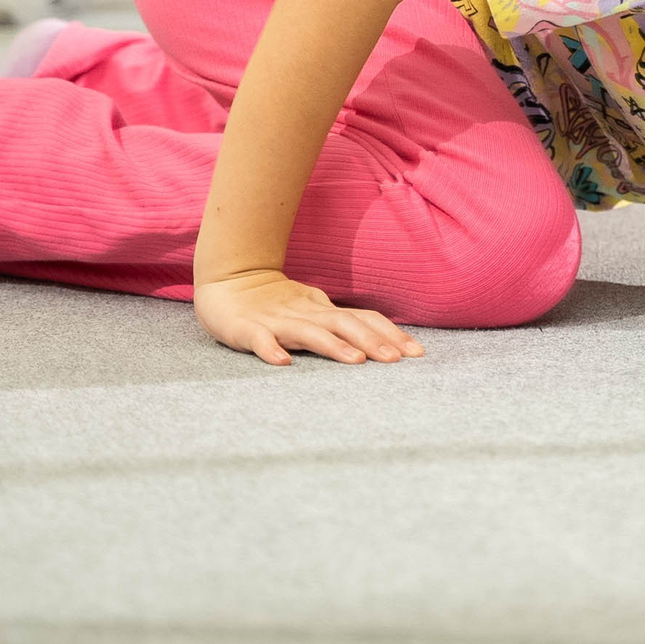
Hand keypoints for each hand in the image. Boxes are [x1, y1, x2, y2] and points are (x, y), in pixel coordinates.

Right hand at [192, 268, 423, 365]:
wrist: (227, 281)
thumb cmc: (276, 303)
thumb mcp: (314, 310)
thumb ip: (342, 325)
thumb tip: (384, 341)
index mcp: (323, 310)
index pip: (364, 319)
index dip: (391, 334)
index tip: (417, 352)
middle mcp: (306, 313)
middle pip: (345, 324)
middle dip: (372, 341)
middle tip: (396, 360)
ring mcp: (277, 321)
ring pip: (309, 332)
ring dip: (333, 346)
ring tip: (356, 361)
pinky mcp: (247, 329)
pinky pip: (260, 339)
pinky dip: (271, 350)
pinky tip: (283, 363)